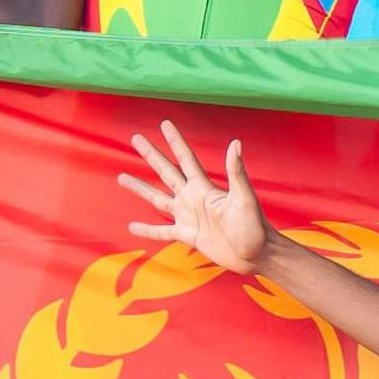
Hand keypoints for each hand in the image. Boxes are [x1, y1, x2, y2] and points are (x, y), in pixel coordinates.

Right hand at [120, 123, 277, 275]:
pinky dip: (147, 229)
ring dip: (141, 188)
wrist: (256, 254)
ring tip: (122, 177)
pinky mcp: (188, 236)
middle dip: (151, 155)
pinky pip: (161, 232)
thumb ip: (236, 172)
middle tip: (136, 138)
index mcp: (204, 188)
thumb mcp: (244, 198)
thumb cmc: (254, 226)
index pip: (186, 158)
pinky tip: (132, 225)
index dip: (175, 141)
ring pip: (158, 199)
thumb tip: (235, 143)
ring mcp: (189, 217)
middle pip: (166, 172)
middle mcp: (193, 198)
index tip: (164, 123)